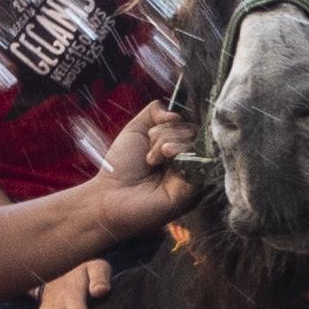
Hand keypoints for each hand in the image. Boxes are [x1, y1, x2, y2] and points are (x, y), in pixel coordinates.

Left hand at [86, 102, 195, 235]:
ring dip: (168, 142)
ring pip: (196, 144)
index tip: (152, 131)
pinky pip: (198, 162)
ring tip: (151, 159)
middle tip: (149, 151)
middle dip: (167, 133)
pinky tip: (161, 159)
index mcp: (177, 149)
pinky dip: (178, 153)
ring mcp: (192, 176)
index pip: (189, 126)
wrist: (110, 196)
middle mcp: (188, 162)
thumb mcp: (136, 129)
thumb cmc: (121, 166)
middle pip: (194, 132)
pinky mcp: (193, 190)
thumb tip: (176, 114)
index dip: (173, 123)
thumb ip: (154, 111)